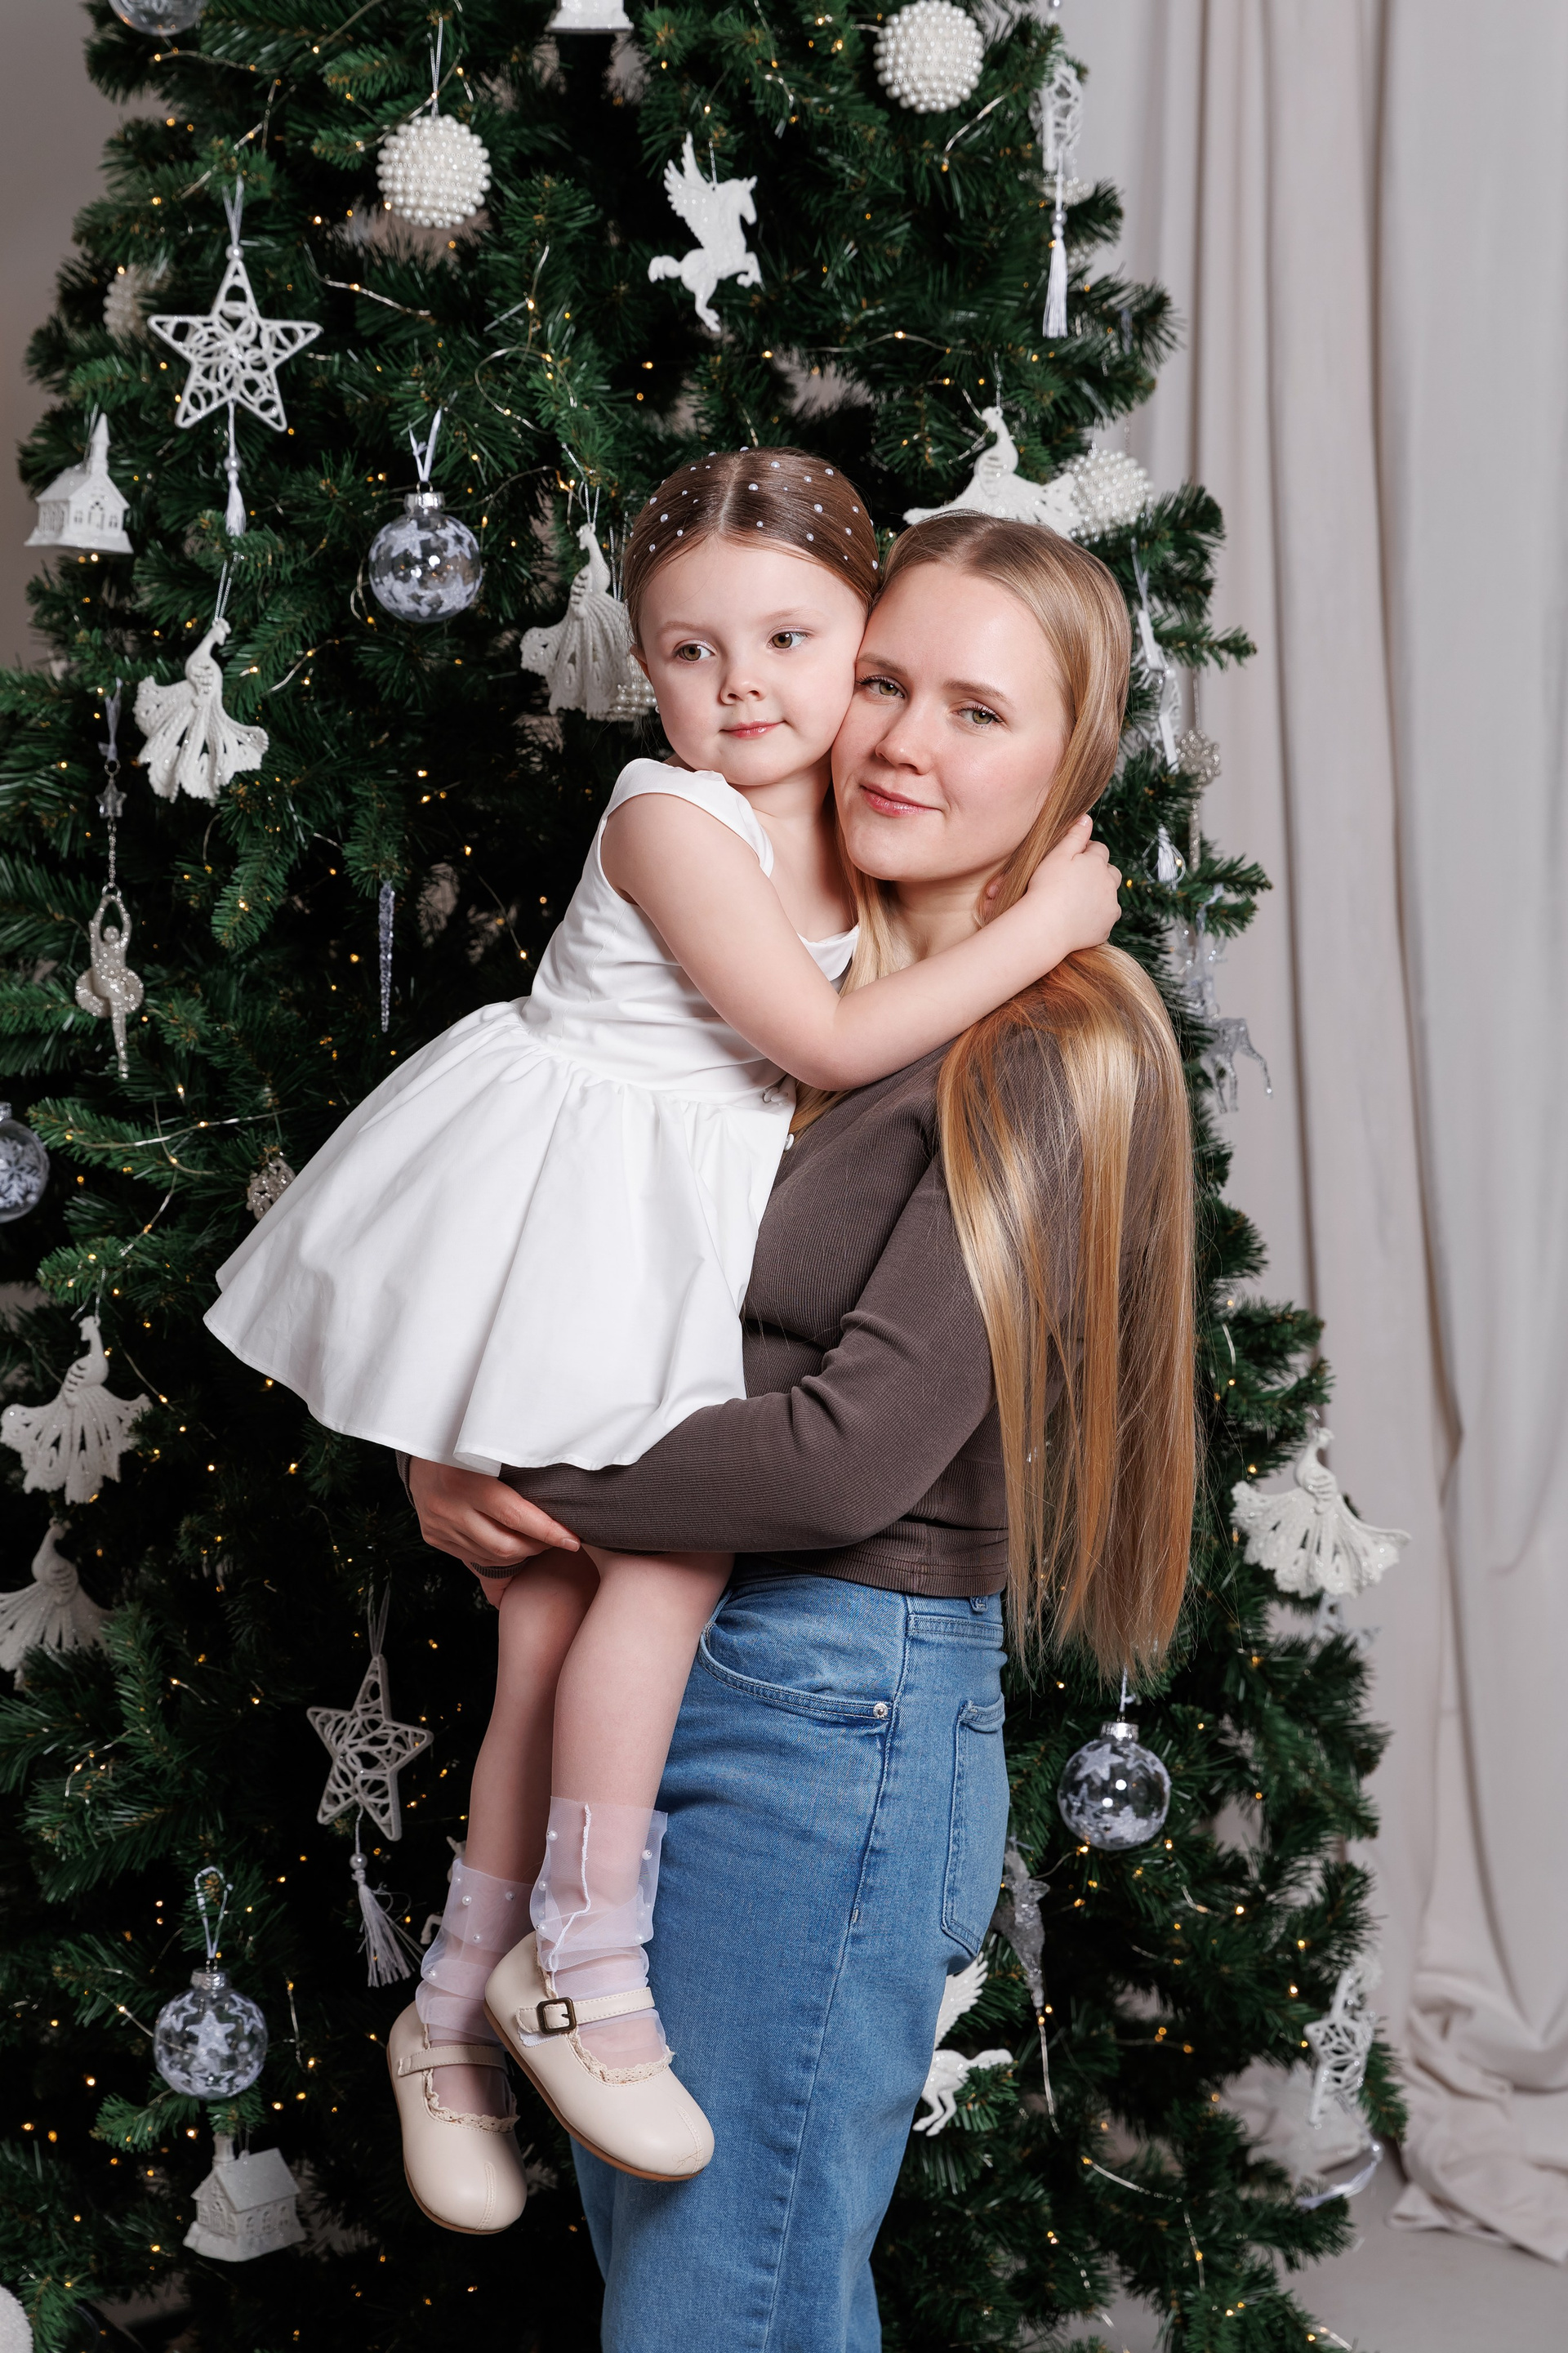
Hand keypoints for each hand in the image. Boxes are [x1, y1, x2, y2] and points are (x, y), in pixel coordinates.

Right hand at [407, 1457, 579, 1593]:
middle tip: (556, 1538)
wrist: (419, 1442)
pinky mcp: (433, 1535)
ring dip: (519, 1552)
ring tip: (535, 1539)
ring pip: (490, 1555)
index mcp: (465, 1481)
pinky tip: (509, 1541)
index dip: (548, 1531)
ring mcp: (439, 1525)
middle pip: (504, 1545)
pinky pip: (474, 1556)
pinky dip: (497, 1554)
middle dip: (537, 1546)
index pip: (515, 1516)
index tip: (573, 1538)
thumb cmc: (465, 1440)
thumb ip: (518, 1468)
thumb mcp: (488, 1447)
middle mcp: (449, 1508)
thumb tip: (559, 1491)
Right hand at [1019, 813, 1121, 952]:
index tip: (1073, 860)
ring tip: (1076, 901)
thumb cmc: (1046, 888)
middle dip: (1099, 873)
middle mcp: (1109, 884)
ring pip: (1110, 897)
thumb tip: (1087, 819)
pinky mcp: (1105, 929)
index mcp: (1097, 863)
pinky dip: (1095, 918)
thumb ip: (1074, 836)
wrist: (1045, 926)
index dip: (1086, 853)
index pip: (1099, 850)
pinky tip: (1078, 919)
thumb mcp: (1057, 855)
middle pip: (1111, 873)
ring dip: (1099, 896)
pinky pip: (1104, 919)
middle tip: (1077, 880)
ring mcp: (1110, 908)